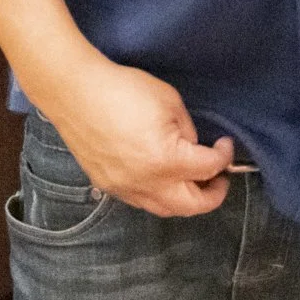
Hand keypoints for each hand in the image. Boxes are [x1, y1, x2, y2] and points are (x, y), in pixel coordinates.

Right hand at [37, 57, 234, 216]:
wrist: (75, 92)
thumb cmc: (122, 90)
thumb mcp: (170, 102)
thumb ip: (188, 131)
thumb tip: (193, 147)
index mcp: (167, 160)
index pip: (208, 169)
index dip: (224, 157)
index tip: (224, 146)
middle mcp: (147, 183)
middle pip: (192, 206)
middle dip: (212, 195)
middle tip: (219, 179)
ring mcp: (125, 189)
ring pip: (165, 209)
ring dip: (185, 200)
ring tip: (192, 181)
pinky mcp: (108, 186)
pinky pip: (142, 201)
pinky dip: (160, 195)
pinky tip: (163, 179)